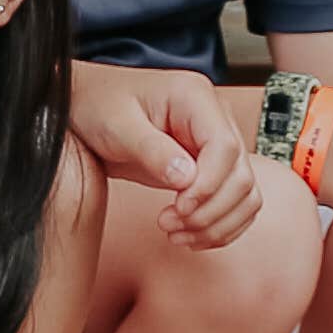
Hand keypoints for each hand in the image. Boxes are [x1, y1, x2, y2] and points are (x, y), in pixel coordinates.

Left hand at [75, 62, 259, 244]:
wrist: (87, 107)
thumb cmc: (98, 105)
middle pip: (241, 176)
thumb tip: (186, 179)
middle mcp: (215, 119)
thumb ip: (151, 150)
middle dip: (210, 211)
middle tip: (169, 224)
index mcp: (195, 97)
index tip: (179, 206)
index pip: (225, 148)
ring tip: (175, 233)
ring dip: (216, 224)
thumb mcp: (116, 124)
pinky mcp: (211, 169)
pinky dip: (218, 227)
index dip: (209, 185)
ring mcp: (216, 145)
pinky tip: (188, 235)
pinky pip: (234, 204)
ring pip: (244, 195)